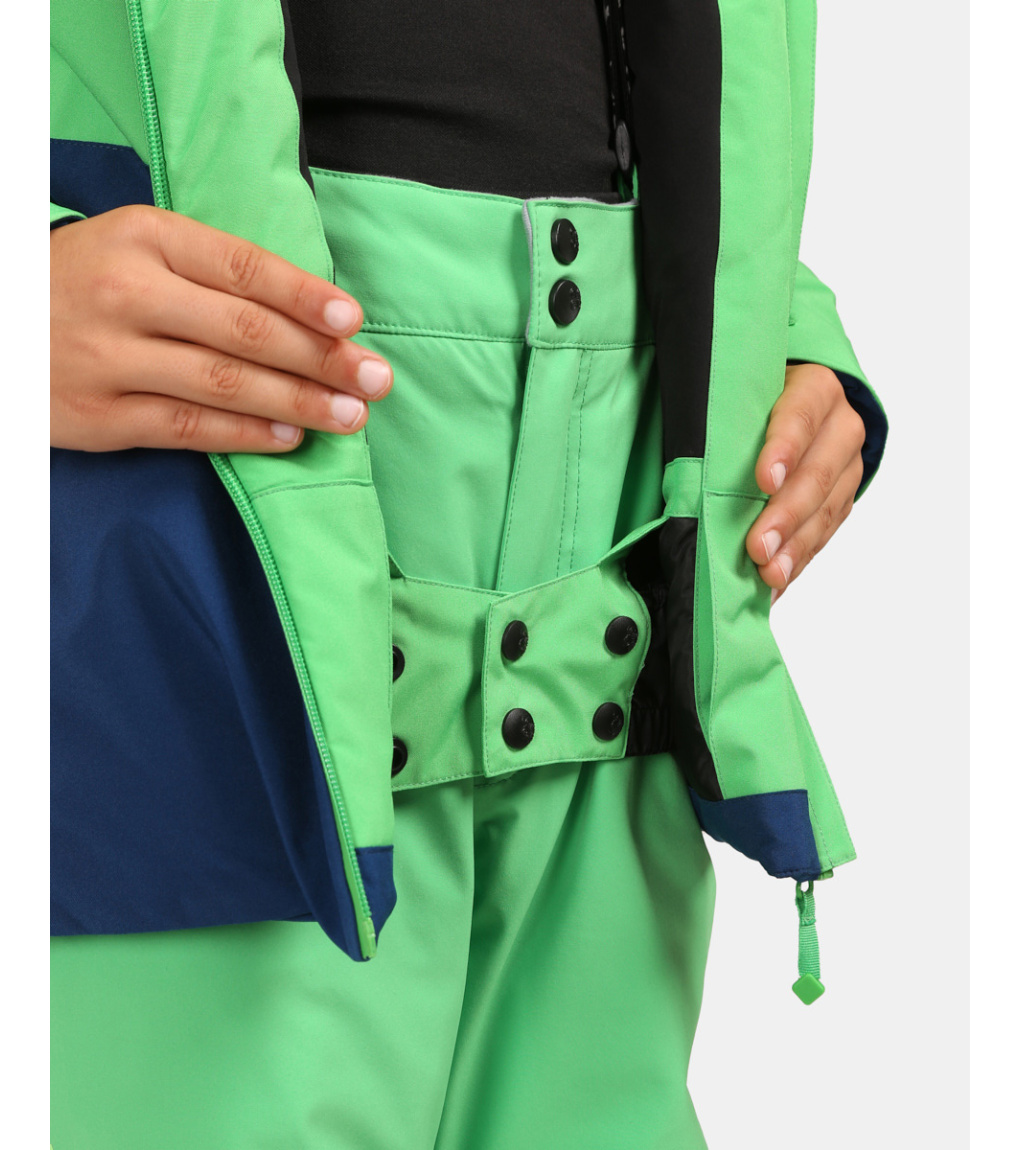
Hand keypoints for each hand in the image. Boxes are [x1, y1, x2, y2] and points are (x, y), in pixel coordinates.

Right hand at [51, 205, 392, 451]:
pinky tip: (290, 438)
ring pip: (225, 383)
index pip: (245, 268)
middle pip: (247, 331)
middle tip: (376, 380)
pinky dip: (246, 435)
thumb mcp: (138, 248)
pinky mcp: (99, 415)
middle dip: (322, 359)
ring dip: (298, 403)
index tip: (354, 321)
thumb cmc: (84, 281)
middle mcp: (129, 293)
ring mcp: (110, 357)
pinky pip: (188, 428)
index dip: (306, 297)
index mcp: (146, 237)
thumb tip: (313, 310)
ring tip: (349, 416)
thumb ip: (213, 271)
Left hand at [746, 363, 865, 604]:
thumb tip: (687, 465)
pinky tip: (777, 580)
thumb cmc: (754, 398)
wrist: (795, 402)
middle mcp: (840, 424)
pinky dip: (799, 558)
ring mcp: (847, 463)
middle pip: (818, 472)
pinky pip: (826, 531)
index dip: (784, 449)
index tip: (763, 481)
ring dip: (795, 546)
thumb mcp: (742, 395)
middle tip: (759, 547)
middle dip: (786, 515)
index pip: (801, 416)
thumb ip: (726, 418)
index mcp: (814, 388)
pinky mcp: (843, 496)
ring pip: (827, 508)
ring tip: (770, 574)